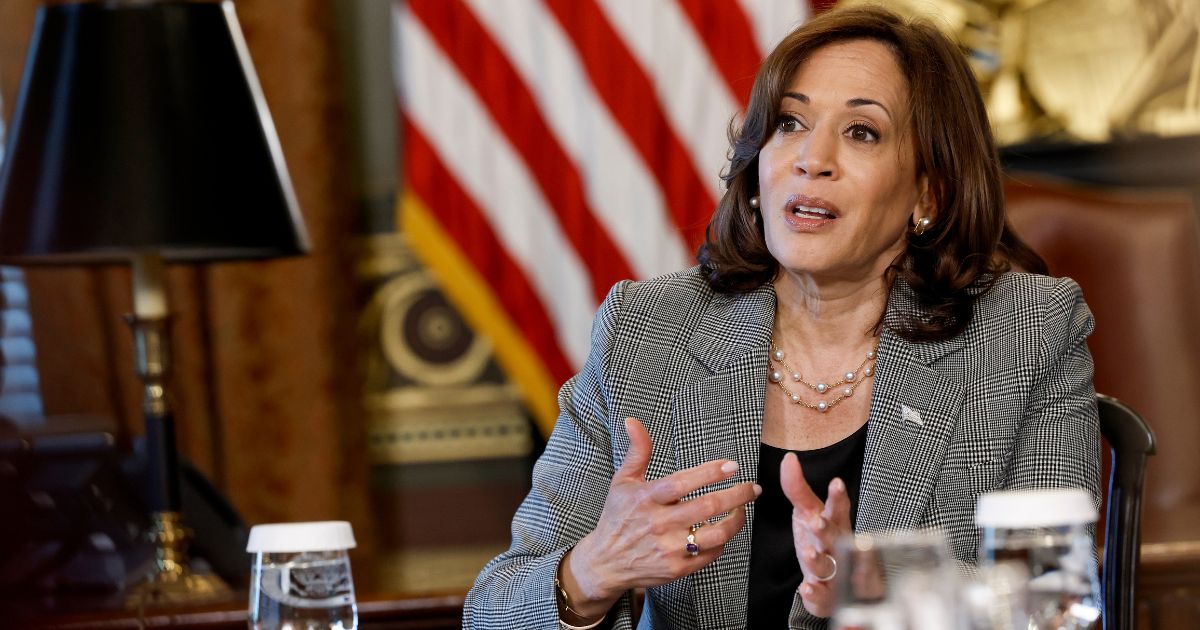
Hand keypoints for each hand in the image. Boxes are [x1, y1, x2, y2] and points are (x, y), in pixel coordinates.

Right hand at [560, 417, 761, 618]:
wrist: (606, 563)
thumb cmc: (617, 517)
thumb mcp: (622, 481)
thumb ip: (637, 452)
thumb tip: (633, 421)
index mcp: (646, 498)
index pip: (682, 482)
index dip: (710, 472)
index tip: (732, 466)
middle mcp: (658, 523)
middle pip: (707, 507)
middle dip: (737, 495)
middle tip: (752, 488)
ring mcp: (668, 548)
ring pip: (715, 534)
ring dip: (736, 520)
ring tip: (742, 509)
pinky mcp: (676, 568)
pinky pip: (710, 554)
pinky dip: (723, 541)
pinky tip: (724, 530)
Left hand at [781, 452, 851, 617]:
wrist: (835, 584)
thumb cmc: (823, 542)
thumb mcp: (809, 514)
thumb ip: (798, 489)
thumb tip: (789, 458)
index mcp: (834, 525)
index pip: (838, 509)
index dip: (837, 497)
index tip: (836, 483)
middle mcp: (837, 548)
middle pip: (833, 537)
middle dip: (826, 529)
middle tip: (817, 522)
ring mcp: (834, 573)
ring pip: (828, 567)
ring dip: (818, 560)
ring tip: (808, 554)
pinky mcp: (827, 596)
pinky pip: (822, 596)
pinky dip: (815, 594)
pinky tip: (807, 589)